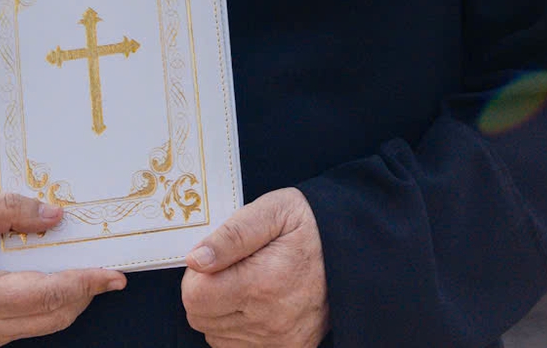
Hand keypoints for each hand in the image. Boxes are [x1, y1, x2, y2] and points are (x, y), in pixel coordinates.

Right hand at [0, 192, 126, 347]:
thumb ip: (10, 210)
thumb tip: (56, 217)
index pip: (46, 295)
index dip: (85, 284)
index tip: (113, 275)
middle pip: (51, 317)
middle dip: (84, 294)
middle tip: (107, 271)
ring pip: (40, 326)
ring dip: (66, 301)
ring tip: (83, 273)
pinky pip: (22, 327)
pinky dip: (43, 307)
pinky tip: (50, 282)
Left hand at [180, 187, 328, 347]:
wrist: (351, 252)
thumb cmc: (308, 226)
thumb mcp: (272, 212)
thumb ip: (230, 235)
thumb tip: (195, 260)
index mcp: (263, 283)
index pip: (195, 296)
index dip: (196, 275)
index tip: (214, 259)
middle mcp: (271, 320)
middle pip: (200, 318)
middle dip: (205, 292)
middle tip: (230, 269)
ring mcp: (280, 341)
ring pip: (215, 335)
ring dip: (219, 312)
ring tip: (246, 284)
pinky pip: (236, 347)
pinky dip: (235, 328)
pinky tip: (253, 304)